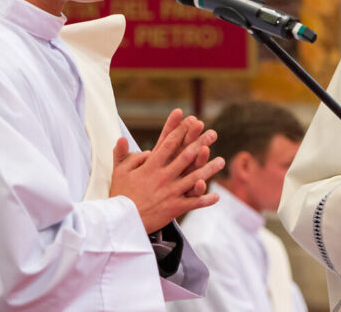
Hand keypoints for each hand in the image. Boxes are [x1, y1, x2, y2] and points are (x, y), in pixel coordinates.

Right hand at [109, 110, 223, 232]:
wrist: (122, 221)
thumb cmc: (120, 194)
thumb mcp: (118, 170)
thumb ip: (122, 153)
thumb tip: (123, 138)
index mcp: (151, 166)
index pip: (168, 144)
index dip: (181, 131)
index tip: (191, 120)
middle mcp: (163, 176)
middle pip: (186, 157)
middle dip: (201, 143)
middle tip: (213, 133)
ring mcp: (170, 192)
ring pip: (194, 178)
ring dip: (209, 169)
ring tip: (222, 161)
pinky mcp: (174, 208)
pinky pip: (193, 203)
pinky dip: (205, 200)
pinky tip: (216, 196)